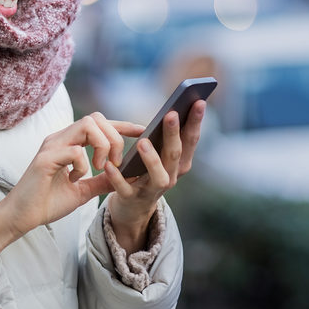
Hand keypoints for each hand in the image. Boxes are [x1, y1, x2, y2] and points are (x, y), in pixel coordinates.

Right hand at [0, 113, 136, 264]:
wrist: (21, 217)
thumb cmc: (48, 202)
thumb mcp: (83, 190)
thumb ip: (103, 180)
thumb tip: (127, 176)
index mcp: (69, 143)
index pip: (100, 124)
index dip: (122, 125)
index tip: (142, 131)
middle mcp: (60, 138)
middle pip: (96, 118)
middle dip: (115, 137)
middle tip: (115, 163)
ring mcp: (51, 146)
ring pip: (87, 125)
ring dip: (101, 146)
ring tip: (100, 167)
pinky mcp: (44, 159)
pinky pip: (74, 150)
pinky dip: (83, 164)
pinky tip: (76, 179)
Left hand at [104, 100, 205, 253]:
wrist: (133, 207)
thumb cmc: (147, 171)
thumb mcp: (160, 155)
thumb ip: (165, 136)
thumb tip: (173, 108)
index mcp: (180, 163)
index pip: (191, 140)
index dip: (196, 121)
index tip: (198, 101)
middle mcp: (171, 177)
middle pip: (175, 155)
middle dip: (174, 134)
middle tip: (171, 114)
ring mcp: (152, 190)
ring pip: (158, 176)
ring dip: (152, 159)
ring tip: (142, 142)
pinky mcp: (131, 199)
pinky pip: (125, 189)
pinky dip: (117, 177)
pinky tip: (109, 164)